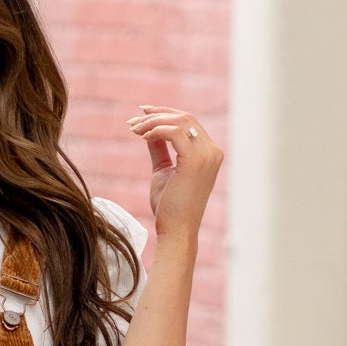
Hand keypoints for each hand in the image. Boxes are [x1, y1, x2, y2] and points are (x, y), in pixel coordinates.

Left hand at [127, 105, 222, 240]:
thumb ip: (159, 149)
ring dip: (153, 122)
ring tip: (134, 129)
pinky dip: (156, 130)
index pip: (189, 123)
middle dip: (157, 114)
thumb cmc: (169, 208)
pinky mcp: (195, 160)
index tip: (142, 114)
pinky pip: (174, 132)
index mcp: (209, 154)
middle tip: (133, 120)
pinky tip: (142, 136)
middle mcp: (212, 152)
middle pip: (185, 118)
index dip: (165, 114)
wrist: (176, 231)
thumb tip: (149, 131)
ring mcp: (207, 155)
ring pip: (180, 121)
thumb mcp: (163, 171)